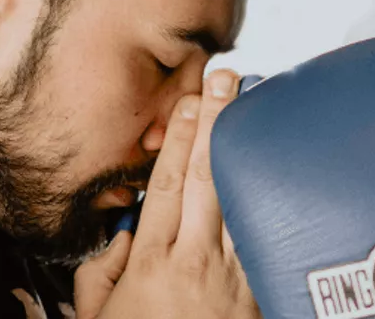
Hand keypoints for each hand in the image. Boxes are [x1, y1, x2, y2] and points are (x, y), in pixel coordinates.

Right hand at [74, 69, 257, 318]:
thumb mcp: (97, 316)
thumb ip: (100, 271)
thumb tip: (121, 232)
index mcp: (150, 264)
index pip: (168, 184)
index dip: (179, 137)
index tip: (188, 101)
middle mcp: (194, 264)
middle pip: (208, 178)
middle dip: (217, 123)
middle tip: (228, 78)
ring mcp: (233, 279)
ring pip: (242, 200)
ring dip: (247, 150)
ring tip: (255, 106)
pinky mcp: (260, 295)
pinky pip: (265, 237)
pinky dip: (271, 198)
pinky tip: (278, 169)